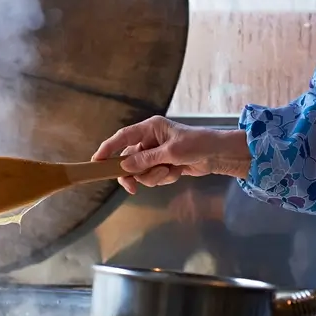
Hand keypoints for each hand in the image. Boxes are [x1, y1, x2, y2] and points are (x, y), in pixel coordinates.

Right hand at [92, 116, 251, 193]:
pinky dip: (164, 178)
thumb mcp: (171, 152)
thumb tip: (124, 166)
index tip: (96, 162)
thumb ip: (147, 160)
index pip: (123, 137)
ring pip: (142, 171)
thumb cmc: (197, 144)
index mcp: (150, 128)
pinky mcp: (163, 165)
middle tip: (132, 188)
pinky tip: (177, 173)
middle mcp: (150, 139)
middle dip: (134, 173)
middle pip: (129, 160)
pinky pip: (154, 176)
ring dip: (154, 176)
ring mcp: (156, 153)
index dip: (108, 149)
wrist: (218, 155)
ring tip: (170, 171)